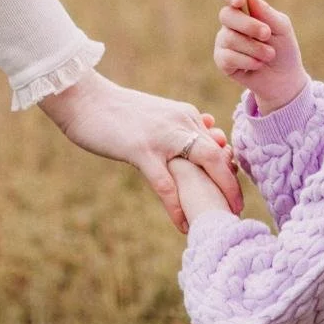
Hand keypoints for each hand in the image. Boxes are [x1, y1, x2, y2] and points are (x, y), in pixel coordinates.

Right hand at [38, 69, 242, 232]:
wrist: (85, 98)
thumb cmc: (118, 111)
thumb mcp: (157, 116)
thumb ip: (182, 127)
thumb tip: (210, 135)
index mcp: (186, 114)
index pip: (218, 144)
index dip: (229, 170)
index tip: (233, 191)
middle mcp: (181, 122)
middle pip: (219, 155)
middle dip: (232, 184)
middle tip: (238, 210)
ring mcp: (162, 136)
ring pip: (202, 165)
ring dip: (215, 195)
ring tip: (220, 219)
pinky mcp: (141, 150)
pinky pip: (166, 184)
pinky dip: (177, 207)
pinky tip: (183, 224)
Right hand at [214, 0, 305, 116]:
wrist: (285, 78)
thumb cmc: (284, 49)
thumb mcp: (281, 28)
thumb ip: (266, 12)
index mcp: (245, 10)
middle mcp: (231, 24)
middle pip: (227, 15)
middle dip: (248, 25)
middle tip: (266, 34)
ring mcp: (224, 41)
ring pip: (230, 38)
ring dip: (254, 48)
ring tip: (269, 54)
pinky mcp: (222, 60)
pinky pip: (228, 57)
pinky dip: (248, 61)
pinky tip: (258, 65)